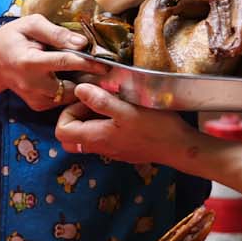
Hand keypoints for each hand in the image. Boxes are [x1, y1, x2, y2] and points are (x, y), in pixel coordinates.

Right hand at [0, 14, 106, 111]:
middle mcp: (32, 84)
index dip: (87, 62)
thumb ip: (55, 32)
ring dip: (80, 85)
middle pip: (71, 85)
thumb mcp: (30, 25)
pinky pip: (62, 101)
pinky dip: (70, 91)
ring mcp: (34, 98)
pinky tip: (71, 78)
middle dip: (88, 78)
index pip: (65, 62)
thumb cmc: (11, 39)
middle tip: (103, 69)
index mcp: (29, 62)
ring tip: (88, 72)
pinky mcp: (37, 106)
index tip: (106, 62)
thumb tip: (82, 42)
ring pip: (69, 96)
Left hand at [55, 80, 197, 165]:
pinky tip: (121, 112)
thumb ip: (102, 101)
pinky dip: (103, 124)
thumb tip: (79, 89)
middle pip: (70, 138)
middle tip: (92, 102)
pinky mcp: (122, 148)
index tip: (86, 99)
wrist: (180, 148)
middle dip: (74, 118)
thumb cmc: (156, 127)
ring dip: (90, 120)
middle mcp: (100, 147)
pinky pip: (102, 138)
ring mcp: (111, 150)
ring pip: (86, 138)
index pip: (61, 131)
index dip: (67, 112)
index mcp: (97, 137)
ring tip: (108, 103)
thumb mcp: (129, 110)